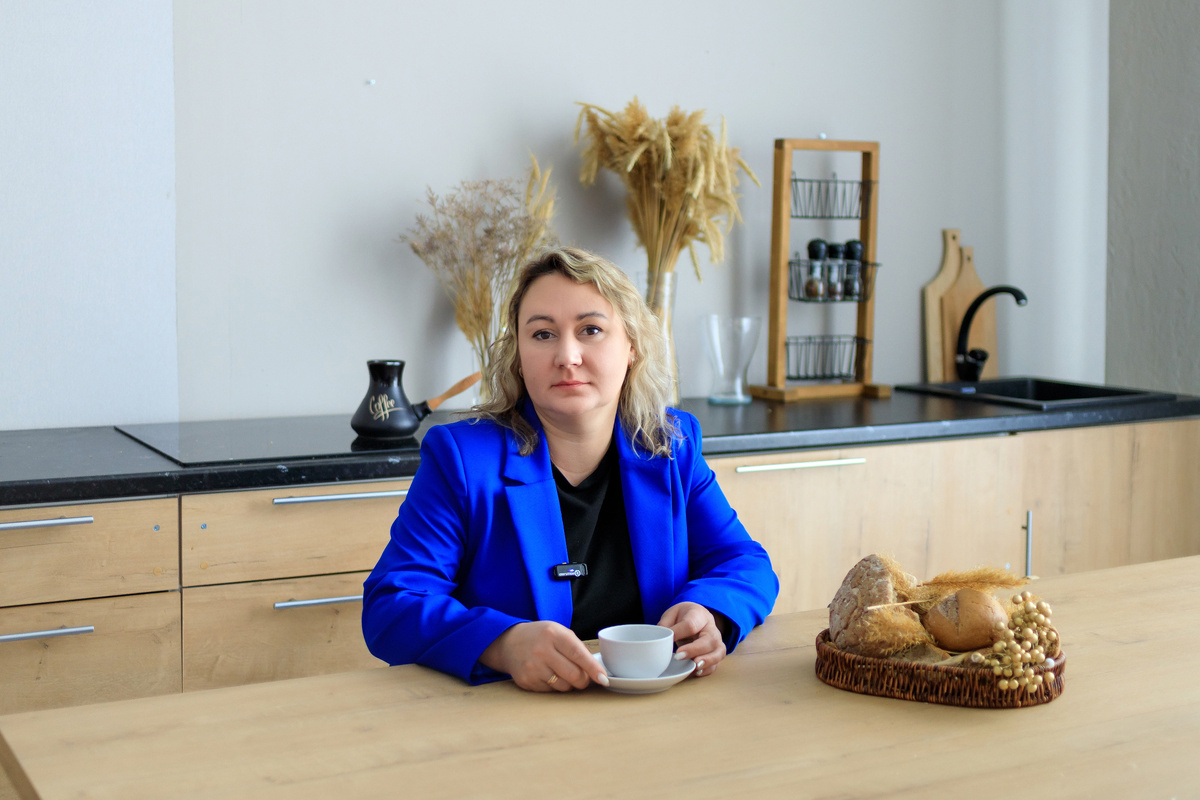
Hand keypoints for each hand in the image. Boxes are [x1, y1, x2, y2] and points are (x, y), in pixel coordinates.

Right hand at [479, 621, 608, 691]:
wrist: (509, 642)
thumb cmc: (540, 637)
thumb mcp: (558, 632)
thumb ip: (577, 648)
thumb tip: (597, 670)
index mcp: (554, 634)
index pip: (579, 655)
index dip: (593, 669)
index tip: (603, 679)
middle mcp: (542, 650)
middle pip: (574, 675)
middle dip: (584, 680)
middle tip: (583, 677)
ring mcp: (533, 667)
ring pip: (564, 686)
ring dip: (569, 683)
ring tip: (561, 671)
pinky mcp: (526, 681)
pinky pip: (550, 691)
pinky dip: (554, 686)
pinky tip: (547, 674)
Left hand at [657, 602, 727, 677]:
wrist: (697, 616)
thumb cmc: (683, 616)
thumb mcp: (671, 614)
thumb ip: (665, 625)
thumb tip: (661, 639)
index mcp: (699, 615)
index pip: (691, 624)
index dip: (681, 633)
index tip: (671, 641)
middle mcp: (711, 628)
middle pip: (710, 639)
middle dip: (695, 649)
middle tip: (679, 657)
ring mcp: (716, 641)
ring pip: (719, 652)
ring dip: (708, 661)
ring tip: (695, 667)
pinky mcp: (716, 653)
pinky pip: (716, 663)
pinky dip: (708, 669)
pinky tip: (697, 672)